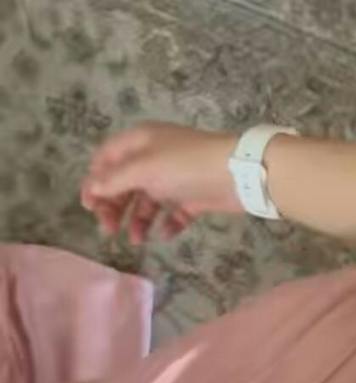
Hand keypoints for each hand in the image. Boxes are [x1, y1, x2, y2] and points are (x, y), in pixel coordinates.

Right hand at [79, 121, 238, 244]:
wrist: (238, 173)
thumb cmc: (186, 165)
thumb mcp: (144, 168)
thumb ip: (115, 179)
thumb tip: (92, 188)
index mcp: (139, 142)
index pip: (106, 158)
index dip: (95, 181)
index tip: (90, 208)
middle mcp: (154, 157)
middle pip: (124, 183)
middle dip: (115, 206)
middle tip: (110, 230)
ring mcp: (175, 177)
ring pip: (147, 200)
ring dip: (138, 220)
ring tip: (137, 240)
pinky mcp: (194, 196)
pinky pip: (173, 212)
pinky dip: (166, 224)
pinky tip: (164, 234)